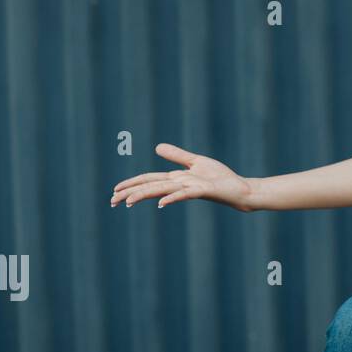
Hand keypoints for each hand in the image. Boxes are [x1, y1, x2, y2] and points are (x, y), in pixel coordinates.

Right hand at [111, 143, 254, 211]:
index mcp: (176, 179)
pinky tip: (161, 203)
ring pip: (163, 191)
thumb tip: (156, 147)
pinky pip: (185, 194)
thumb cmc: (220, 178)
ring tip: (128, 201)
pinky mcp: (203, 191)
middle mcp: (180, 185)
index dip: (132, 184)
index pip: (149, 180)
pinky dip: (172, 198)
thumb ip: (177, 156)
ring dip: (145, 195)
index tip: (114, 191)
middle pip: (151, 187)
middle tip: (112, 201)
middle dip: (131, 193)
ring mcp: (190, 188)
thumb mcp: (196, 162)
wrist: (239, 189)